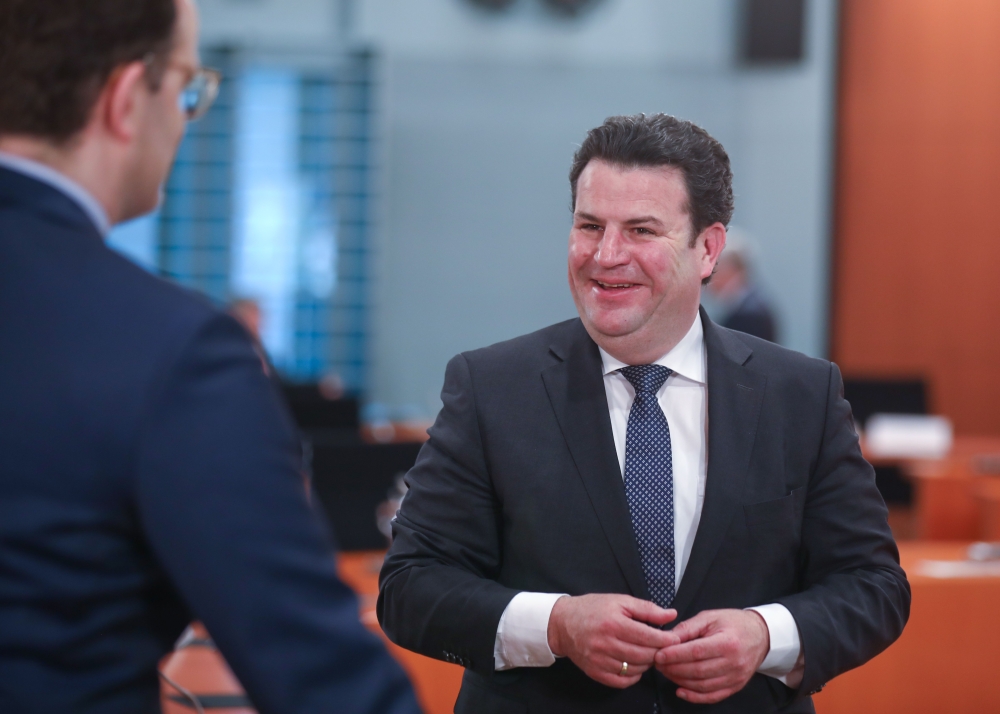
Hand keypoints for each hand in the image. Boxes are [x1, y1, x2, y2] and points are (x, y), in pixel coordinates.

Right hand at [547, 594, 678, 688]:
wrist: (562, 623)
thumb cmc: (593, 609)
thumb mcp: (620, 601)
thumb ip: (647, 609)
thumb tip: (671, 615)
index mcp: (614, 623)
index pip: (649, 637)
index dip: (666, 640)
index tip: (674, 638)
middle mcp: (606, 643)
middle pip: (644, 655)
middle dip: (658, 652)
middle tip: (660, 646)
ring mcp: (599, 660)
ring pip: (636, 669)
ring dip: (646, 663)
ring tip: (646, 653)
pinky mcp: (595, 672)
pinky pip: (622, 681)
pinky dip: (633, 676)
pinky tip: (634, 665)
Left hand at [654, 609, 768, 703]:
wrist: (760, 635)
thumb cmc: (733, 623)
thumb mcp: (710, 617)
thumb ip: (688, 628)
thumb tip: (667, 638)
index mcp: (727, 642)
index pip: (696, 652)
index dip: (675, 655)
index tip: (658, 655)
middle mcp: (733, 662)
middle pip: (698, 671)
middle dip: (673, 668)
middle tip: (658, 664)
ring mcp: (736, 677)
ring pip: (702, 685)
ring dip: (680, 681)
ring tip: (666, 672)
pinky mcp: (735, 687)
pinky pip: (712, 696)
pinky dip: (694, 697)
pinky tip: (680, 690)